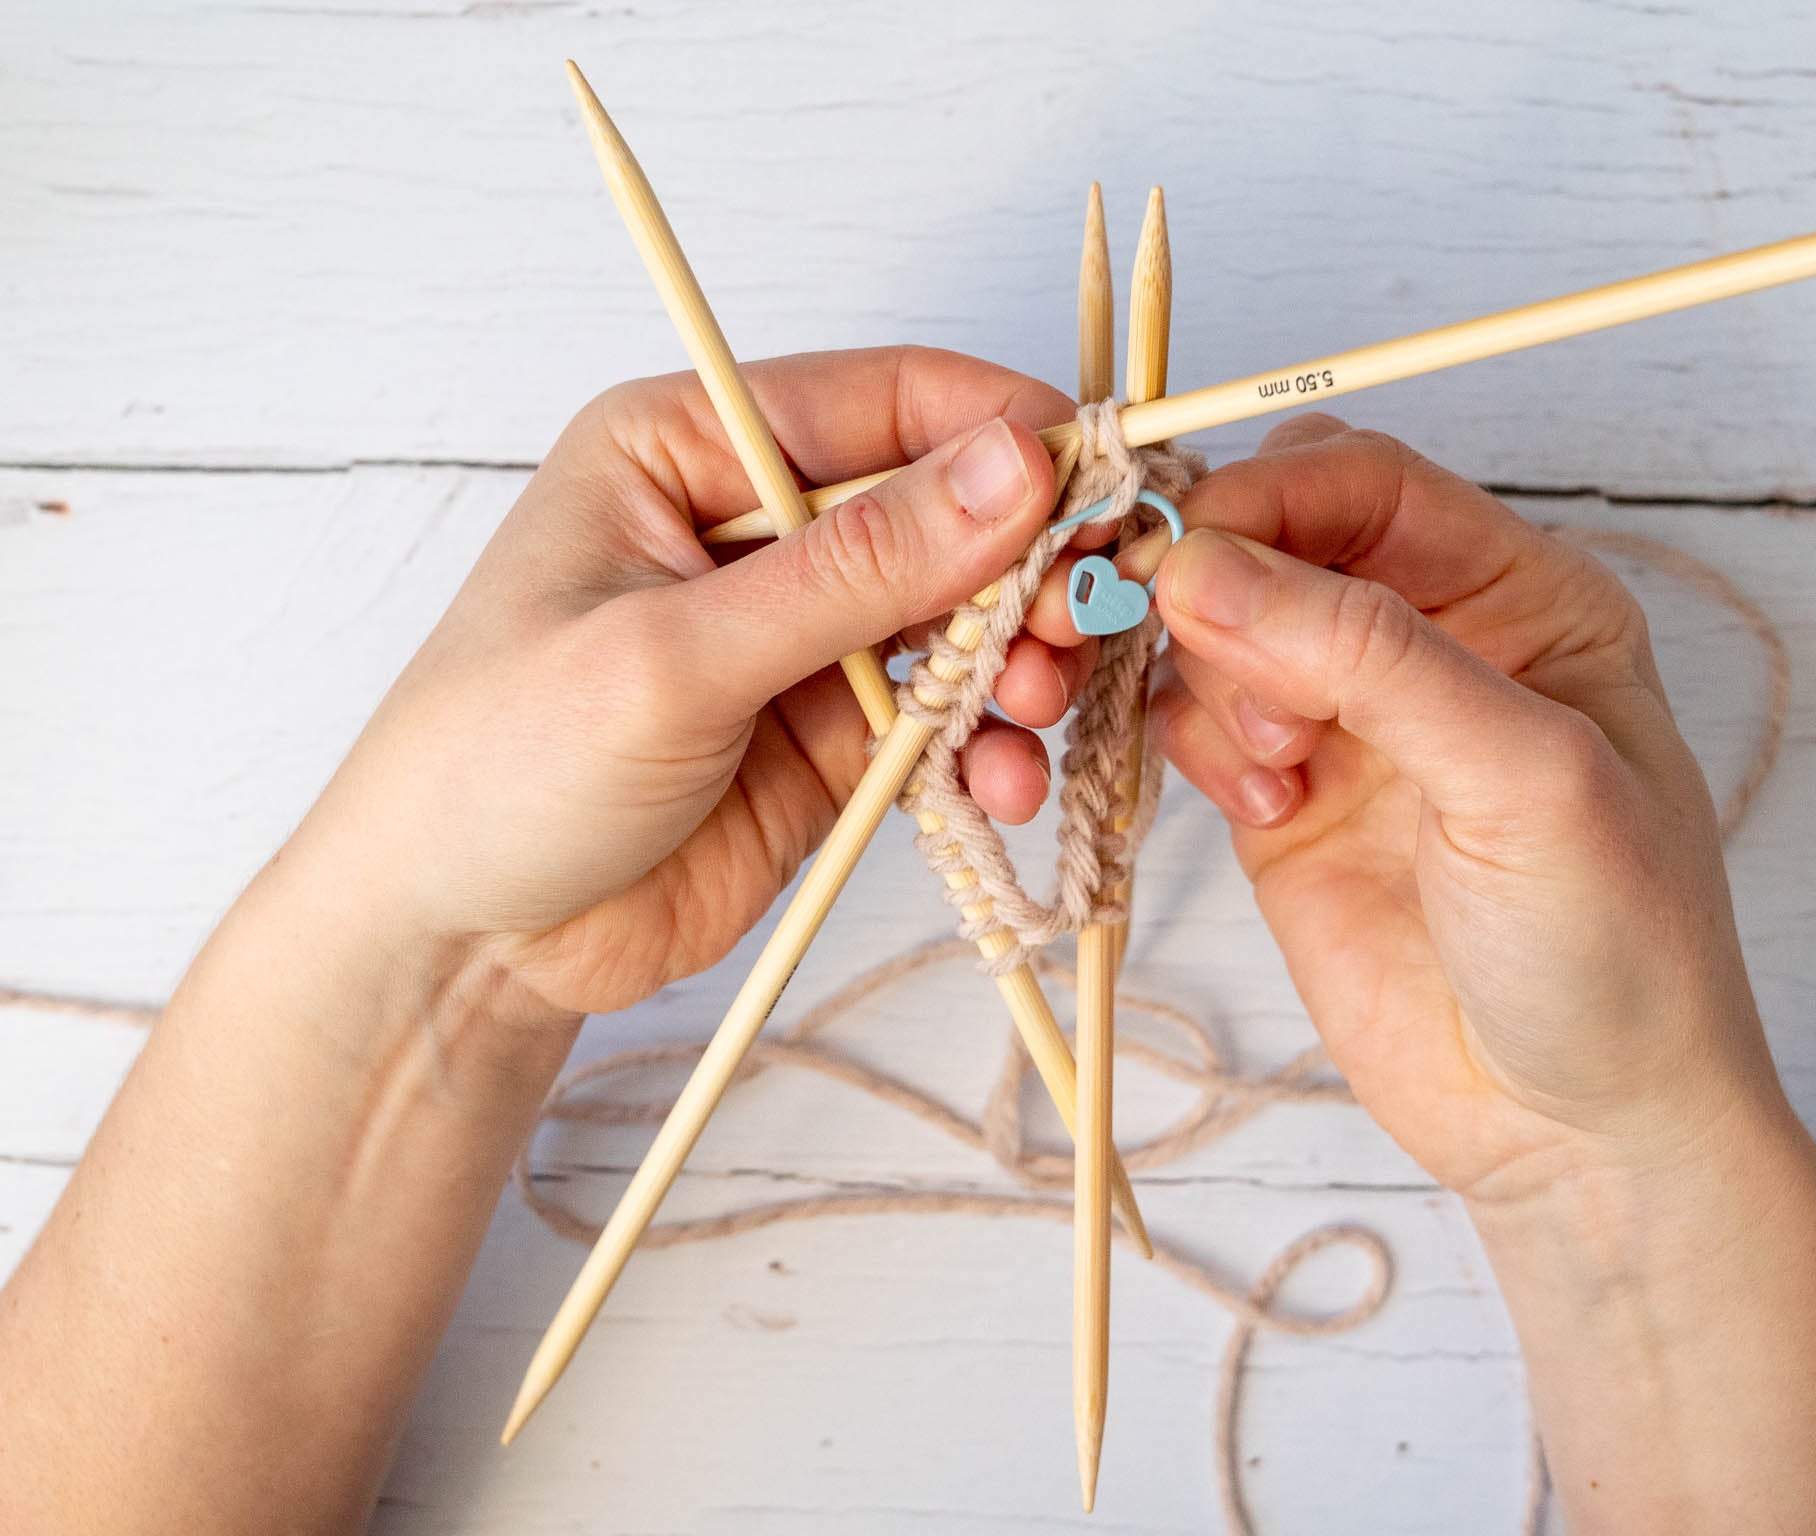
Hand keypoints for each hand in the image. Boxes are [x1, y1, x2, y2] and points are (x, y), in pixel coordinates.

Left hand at [294, 348, 1089, 1020]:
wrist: (462, 945)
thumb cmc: (500, 765)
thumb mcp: (674, 655)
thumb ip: (852, 570)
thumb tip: (1010, 468)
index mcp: (691, 448)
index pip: (885, 402)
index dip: (1004, 432)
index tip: (1103, 484)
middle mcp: (758, 528)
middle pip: (946, 509)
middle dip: (1026, 563)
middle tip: (1077, 620)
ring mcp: (802, 636)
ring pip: (965, 617)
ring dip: (1022, 661)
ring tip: (1037, 711)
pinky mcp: (832, 738)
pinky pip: (949, 721)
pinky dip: (990, 748)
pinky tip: (999, 787)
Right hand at [1141, 415, 1781, 1200]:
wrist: (1578, 1131)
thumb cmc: (1616, 950)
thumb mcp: (1523, 780)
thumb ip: (1372, 657)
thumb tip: (1206, 565)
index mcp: (1523, 595)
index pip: (1368, 483)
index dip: (1268, 499)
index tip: (1187, 553)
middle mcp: (1429, 640)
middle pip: (1277, 536)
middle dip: (1220, 576)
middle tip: (1203, 646)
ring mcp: (1350, 720)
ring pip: (1220, 624)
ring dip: (1213, 672)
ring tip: (1276, 767)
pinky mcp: (1284, 799)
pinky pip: (1196, 718)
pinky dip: (1197, 740)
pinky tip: (1263, 807)